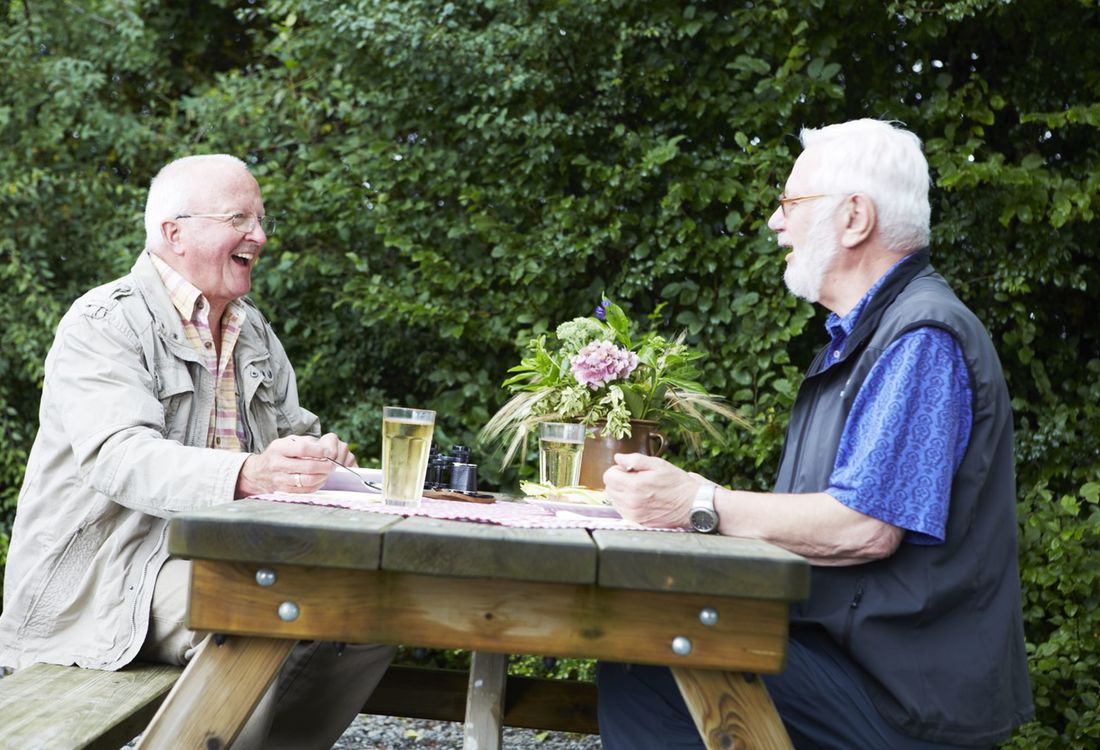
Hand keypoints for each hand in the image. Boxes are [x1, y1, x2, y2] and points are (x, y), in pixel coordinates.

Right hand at [235, 432, 356, 496]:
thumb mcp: (286, 442)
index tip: (330, 451)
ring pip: (307, 480)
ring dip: (323, 476)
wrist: (257, 472)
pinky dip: (317, 485)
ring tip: (328, 471)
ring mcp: (280, 480)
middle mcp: (278, 464)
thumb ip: (305, 442)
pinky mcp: (284, 491)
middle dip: (325, 466)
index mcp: (279, 449)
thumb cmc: (278, 454)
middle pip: (307, 467)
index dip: (319, 451)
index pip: (302, 449)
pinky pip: (305, 490)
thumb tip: (325, 448)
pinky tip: (321, 479)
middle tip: (333, 464)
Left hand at [602, 453, 702, 528]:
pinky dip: (627, 504)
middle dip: (619, 481)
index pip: (608, 476)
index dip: (617, 470)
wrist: (692, 505)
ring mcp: (634, 514)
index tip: (629, 470)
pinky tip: (641, 499)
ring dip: (622, 493)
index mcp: (635, 486)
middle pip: (609, 488)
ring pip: (614, 500)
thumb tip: (618, 458)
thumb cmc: (677, 483)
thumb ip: (635, 460)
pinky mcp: (638, 522)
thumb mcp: (658, 464)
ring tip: (640, 490)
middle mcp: (631, 502)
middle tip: (635, 479)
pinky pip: (622, 511)